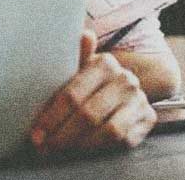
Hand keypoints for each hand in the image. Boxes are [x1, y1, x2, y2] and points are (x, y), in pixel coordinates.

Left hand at [30, 30, 156, 153]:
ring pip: (108, 130)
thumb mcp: (78, 68)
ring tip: (60, 150)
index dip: (52, 117)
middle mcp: (126, 80)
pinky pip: (123, 140)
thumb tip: (86, 35)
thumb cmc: (89, 80)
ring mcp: (139, 100)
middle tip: (44, 146)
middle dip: (62, 134)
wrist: (123, 88)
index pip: (72, 95)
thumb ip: (75, 56)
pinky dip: (99, 147)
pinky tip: (81, 149)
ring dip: (80, 144)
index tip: (36, 133)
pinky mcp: (148, 119)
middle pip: (88, 114)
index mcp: (105, 63)